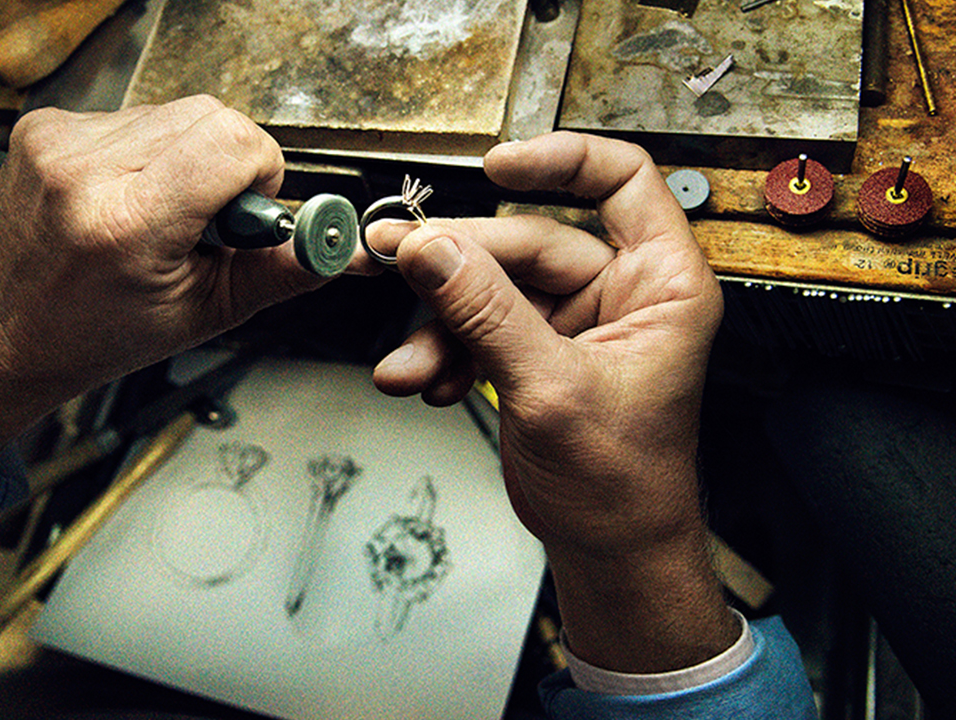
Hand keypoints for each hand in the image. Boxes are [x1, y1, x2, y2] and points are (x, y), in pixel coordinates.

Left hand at [0, 96, 345, 471]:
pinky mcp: (42, 127)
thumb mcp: (205, 312)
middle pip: (210, 116)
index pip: (234, 142)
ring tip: (155, 212)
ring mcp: (57, 144)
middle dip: (224, 164)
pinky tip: (123, 196)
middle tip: (198, 220)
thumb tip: (338, 244)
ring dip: (182, 156)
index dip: (258, 174)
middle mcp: (84, 172)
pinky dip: (143, 151)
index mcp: (127, 222)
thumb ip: (279, 272)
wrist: (18, 332)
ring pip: (173, 111)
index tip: (241, 214)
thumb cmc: (104, 331)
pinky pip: (132, 114)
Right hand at [371, 132, 735, 672]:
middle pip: (527, 241)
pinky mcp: (533, 352)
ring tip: (410, 361)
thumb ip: (485, 313)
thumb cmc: (624, 486)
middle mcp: (618, 294)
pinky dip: (444, 351)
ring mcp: (571, 323)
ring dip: (440, 324)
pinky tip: (427, 380)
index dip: (561, 161)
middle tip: (400, 263)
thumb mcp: (551, 390)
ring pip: (489, 288)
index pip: (621, 181)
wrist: (606, 550)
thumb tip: (432, 249)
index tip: (498, 165)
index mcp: (660, 285)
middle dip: (458, 266)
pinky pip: (476, 327)